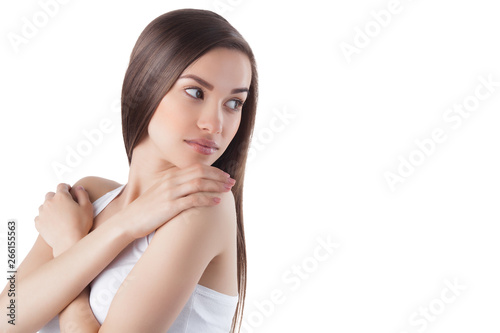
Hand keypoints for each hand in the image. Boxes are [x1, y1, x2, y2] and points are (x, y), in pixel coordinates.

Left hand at [34, 183, 93, 255]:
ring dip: (50, 207)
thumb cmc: (80, 225)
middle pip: (50, 194)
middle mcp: (49, 202)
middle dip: (57, 197)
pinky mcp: (38, 223)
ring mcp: (42, 213)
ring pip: (44, 205)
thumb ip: (82, 194)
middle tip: (65, 204)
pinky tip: (53, 222)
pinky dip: (45, 217)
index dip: (67, 187)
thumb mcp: (87, 207)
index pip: (61, 186)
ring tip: (59, 215)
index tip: (70, 191)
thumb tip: (78, 187)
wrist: (68, 242)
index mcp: (61, 196)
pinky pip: (40, 216)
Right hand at [121, 163, 235, 238]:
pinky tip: (217, 201)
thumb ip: (176, 188)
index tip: (225, 175)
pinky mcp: (169, 207)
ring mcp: (170, 194)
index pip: (196, 167)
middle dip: (218, 176)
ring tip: (228, 190)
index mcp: (169, 177)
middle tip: (231, 181)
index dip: (213, 170)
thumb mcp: (161, 193)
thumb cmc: (147, 210)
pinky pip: (192, 200)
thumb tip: (193, 188)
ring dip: (216, 186)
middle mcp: (170, 182)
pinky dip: (207, 199)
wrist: (128, 221)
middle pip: (200, 173)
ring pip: (198, 184)